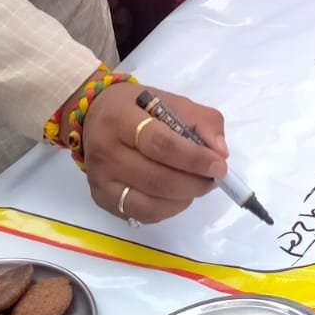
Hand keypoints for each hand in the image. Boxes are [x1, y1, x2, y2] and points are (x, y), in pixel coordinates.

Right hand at [80, 82, 227, 224]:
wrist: (95, 116)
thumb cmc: (136, 107)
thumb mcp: (169, 100)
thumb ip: (200, 121)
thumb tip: (220, 152)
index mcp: (120, 119)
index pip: (160, 144)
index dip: (194, 158)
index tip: (219, 165)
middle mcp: (105, 152)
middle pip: (156, 179)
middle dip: (194, 183)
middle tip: (214, 178)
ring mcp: (101, 179)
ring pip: (150, 203)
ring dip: (184, 199)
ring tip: (199, 185)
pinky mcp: (102, 199)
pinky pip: (142, 215)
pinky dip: (168, 210)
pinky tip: (178, 196)